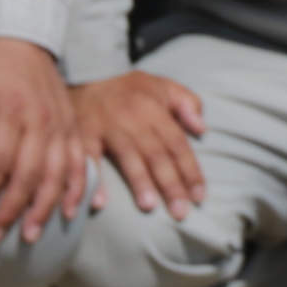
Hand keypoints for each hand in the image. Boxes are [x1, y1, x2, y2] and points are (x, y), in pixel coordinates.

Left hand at [0, 36, 81, 242]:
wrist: (21, 33)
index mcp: (10, 108)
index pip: (0, 161)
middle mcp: (41, 118)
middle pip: (30, 174)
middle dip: (13, 209)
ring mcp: (61, 122)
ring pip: (57, 174)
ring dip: (45, 207)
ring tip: (31, 235)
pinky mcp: (73, 124)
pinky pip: (80, 162)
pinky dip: (77, 189)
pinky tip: (70, 212)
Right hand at [71, 68, 204, 218]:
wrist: (86, 74)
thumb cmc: (129, 88)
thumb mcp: (163, 85)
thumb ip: (188, 103)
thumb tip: (202, 129)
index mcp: (154, 109)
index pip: (177, 144)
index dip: (190, 170)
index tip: (199, 196)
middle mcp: (132, 118)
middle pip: (156, 154)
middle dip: (170, 184)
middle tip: (180, 212)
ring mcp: (107, 126)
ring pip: (127, 157)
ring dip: (139, 182)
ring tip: (149, 206)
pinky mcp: (83, 133)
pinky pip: (89, 158)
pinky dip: (94, 179)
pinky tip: (99, 202)